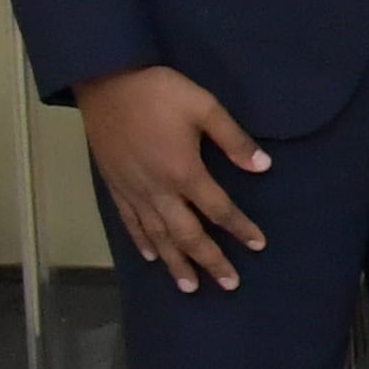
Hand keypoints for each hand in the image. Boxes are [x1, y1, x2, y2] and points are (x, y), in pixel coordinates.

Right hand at [78, 64, 268, 288]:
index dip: (240, 228)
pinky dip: (142, 242)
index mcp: (183, 171)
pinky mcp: (114, 186)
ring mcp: (132, 190)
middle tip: (228, 284)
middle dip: (210, 261)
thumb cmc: (159, 91)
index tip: (258, 244)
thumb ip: (234, 139)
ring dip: (175, 263)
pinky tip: (152, 256)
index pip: (218, 209)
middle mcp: (157, 189)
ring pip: (156, 236)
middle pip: (187, 234)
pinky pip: (129, 222)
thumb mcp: (205, 107)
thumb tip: (263, 167)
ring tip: (190, 287)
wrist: (105, 81)